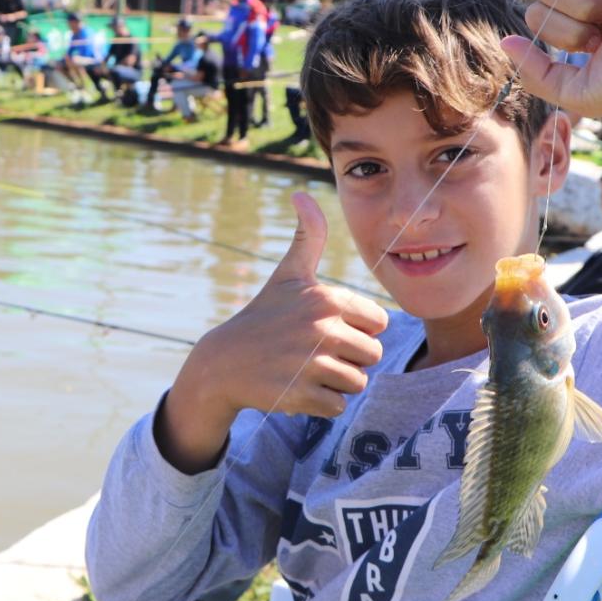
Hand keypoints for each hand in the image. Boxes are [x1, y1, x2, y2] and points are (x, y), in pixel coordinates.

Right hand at [159, 192, 387, 471]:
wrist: (222, 363)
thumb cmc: (263, 316)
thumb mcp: (287, 275)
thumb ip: (307, 236)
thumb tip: (302, 193)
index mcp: (326, 300)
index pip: (379, 323)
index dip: (357, 329)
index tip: (327, 328)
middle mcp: (322, 331)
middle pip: (371, 355)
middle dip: (349, 358)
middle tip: (315, 353)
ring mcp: (312, 365)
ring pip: (357, 382)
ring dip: (336, 382)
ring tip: (307, 370)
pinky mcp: (302, 396)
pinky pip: (338, 406)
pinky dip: (321, 403)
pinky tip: (297, 388)